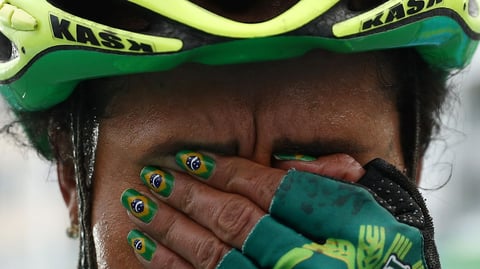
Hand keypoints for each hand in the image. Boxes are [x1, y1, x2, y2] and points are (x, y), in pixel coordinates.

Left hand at [120, 152, 364, 267]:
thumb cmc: (375, 255)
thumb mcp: (368, 218)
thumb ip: (341, 189)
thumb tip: (326, 163)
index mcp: (332, 229)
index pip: (267, 190)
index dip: (225, 171)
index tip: (192, 156)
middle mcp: (297, 258)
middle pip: (233, 219)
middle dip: (188, 194)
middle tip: (153, 173)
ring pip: (211, 254)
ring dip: (169, 226)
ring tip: (138, 202)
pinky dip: (168, 266)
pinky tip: (145, 246)